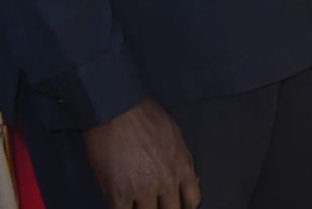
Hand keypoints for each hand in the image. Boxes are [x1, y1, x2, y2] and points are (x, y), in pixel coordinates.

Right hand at [84, 99, 199, 208]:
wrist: (119, 112)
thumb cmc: (147, 118)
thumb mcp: (176, 137)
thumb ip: (182, 161)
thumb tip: (186, 178)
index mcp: (182, 167)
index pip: (192, 200)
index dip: (185, 206)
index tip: (177, 205)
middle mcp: (166, 182)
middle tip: (156, 205)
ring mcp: (142, 190)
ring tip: (139, 205)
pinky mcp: (119, 193)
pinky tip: (123, 206)